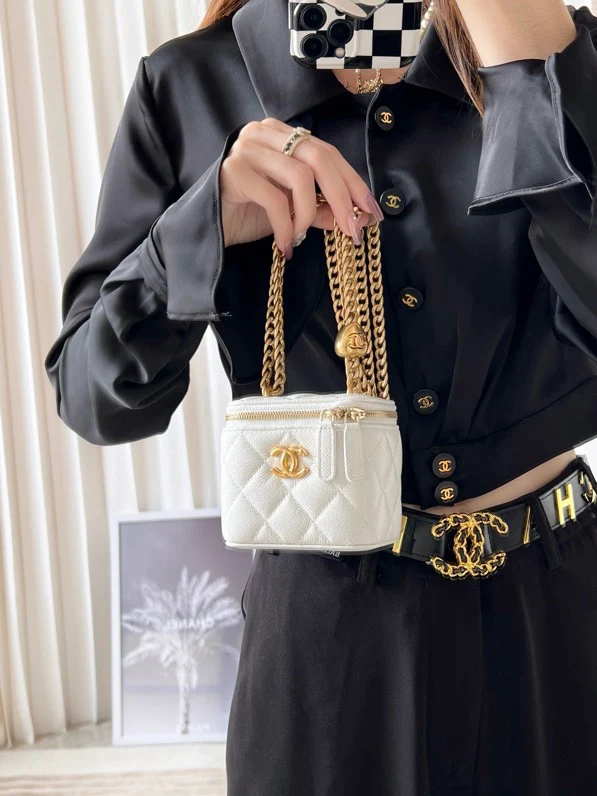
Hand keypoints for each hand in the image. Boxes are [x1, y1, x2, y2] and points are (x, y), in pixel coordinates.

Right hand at [219, 117, 383, 258]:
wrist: (206, 227)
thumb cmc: (249, 214)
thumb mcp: (293, 211)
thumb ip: (322, 208)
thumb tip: (359, 217)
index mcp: (283, 135)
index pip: (328, 153)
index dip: (353, 183)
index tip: (372, 212)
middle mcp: (265, 133)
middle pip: (320, 157)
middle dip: (342, 197)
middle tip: (353, 231)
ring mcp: (247, 149)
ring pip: (300, 176)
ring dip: (308, 214)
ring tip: (299, 236)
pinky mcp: (233, 170)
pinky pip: (275, 199)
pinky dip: (286, 226)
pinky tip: (285, 245)